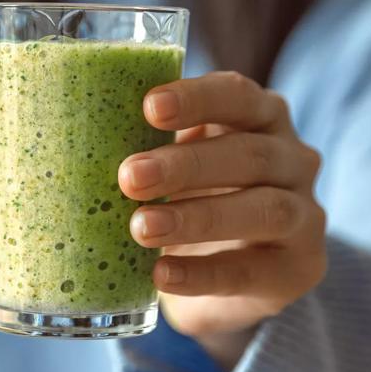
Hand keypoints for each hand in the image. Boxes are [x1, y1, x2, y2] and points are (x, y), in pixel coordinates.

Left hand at [119, 72, 326, 370]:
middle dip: (186, 164)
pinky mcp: (299, 269)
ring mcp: (305, 215)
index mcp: (260, 117)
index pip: (237, 95)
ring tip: (140, 228)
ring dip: (197, 217)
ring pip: (264, 210)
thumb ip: (143, 145)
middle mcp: (294, 159)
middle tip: (129, 177)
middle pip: (249, 153)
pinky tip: (160, 276)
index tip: (150, 107)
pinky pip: (253, 272)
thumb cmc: (192, 198)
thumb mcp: (174, 166)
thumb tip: (65, 138)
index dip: (197, 97)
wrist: (231, 275)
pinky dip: (203, 274)